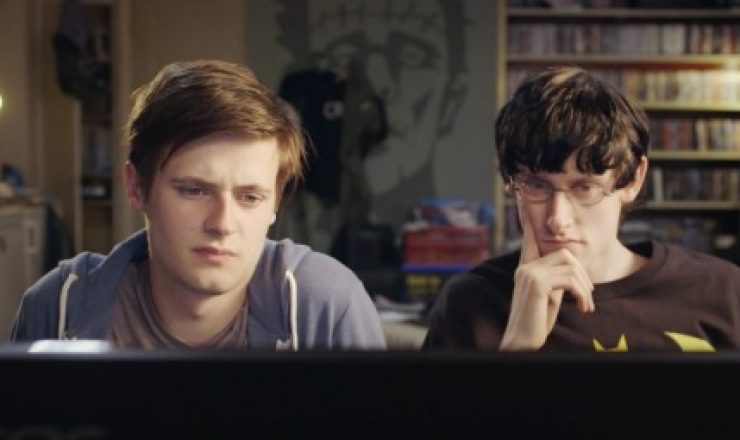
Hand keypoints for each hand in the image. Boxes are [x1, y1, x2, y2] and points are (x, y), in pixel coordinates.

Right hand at [499, 201, 593, 350]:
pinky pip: (570, 279)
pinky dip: (583, 294)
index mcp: (526, 267)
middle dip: (584, 276)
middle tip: (588, 298)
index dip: (528, 216)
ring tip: (586, 305)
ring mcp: (528, 273)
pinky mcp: (535, 283)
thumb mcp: (549, 297)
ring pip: (571, 266)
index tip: (523, 197)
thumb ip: (556, 279)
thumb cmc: (536, 323)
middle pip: (566, 254)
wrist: (522, 344)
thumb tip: (573, 270)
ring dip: (586, 288)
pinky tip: (583, 308)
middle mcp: (524, 267)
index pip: (530, 237)